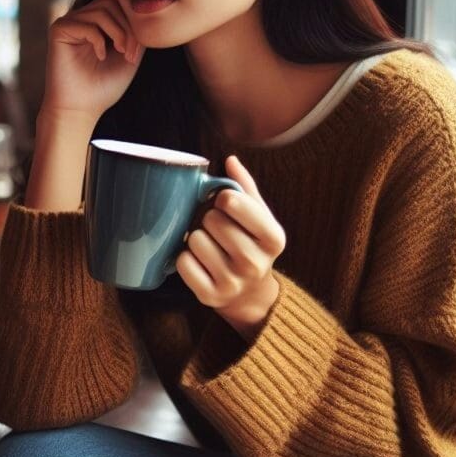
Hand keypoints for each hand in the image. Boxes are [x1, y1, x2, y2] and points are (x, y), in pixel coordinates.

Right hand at [43, 0, 142, 122]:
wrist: (80, 109)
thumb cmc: (104, 86)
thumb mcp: (130, 54)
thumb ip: (136, 30)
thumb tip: (144, 6)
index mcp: (98, 21)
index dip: (132, 10)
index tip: (140, 41)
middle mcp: (82, 17)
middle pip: (112, 2)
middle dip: (129, 27)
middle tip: (131, 53)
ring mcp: (69, 22)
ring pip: (102, 11)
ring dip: (119, 33)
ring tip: (122, 54)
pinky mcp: (59, 30)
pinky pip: (87, 24)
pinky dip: (99, 41)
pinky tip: (100, 57)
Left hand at [175, 156, 284, 339]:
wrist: (250, 294)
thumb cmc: (251, 244)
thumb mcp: (258, 217)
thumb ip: (245, 188)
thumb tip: (230, 160)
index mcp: (273, 238)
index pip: (233, 201)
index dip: (222, 198)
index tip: (224, 203)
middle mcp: (256, 263)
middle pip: (211, 220)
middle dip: (208, 219)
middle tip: (216, 228)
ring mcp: (233, 282)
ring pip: (194, 240)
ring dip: (195, 238)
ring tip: (208, 245)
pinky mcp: (210, 296)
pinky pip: (182, 262)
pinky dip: (184, 258)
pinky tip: (198, 261)